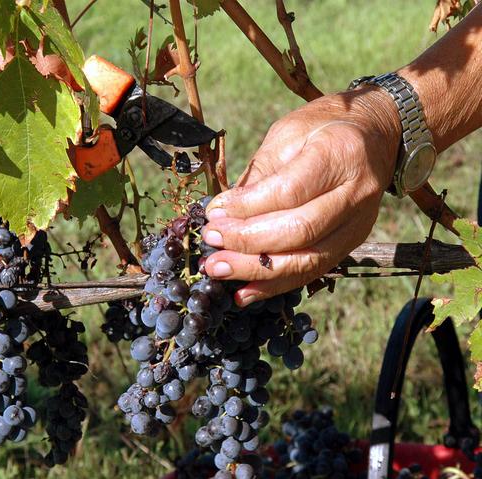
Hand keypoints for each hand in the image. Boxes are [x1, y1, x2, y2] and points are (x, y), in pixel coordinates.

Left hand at [201, 88, 401, 305]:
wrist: (378, 135)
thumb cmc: (324, 127)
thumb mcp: (288, 133)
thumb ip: (260, 173)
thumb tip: (224, 213)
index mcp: (339, 154)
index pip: (288, 192)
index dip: (246, 208)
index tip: (213, 213)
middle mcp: (356, 193)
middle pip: (299, 232)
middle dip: (247, 242)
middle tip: (210, 242)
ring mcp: (359, 224)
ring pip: (307, 261)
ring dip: (257, 271)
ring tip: (218, 269)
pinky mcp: (353, 243)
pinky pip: (312, 272)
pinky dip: (275, 286)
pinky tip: (243, 292)